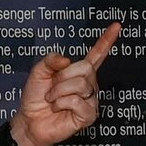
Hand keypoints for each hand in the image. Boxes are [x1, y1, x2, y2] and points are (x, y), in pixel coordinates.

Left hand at [14, 22, 119, 145]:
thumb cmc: (35, 97)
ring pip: (80, 85)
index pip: (97, 55)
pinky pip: (77, 101)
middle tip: (51, 89)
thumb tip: (67, 59)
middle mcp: (89, 84)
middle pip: (86, 68)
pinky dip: (61, 103)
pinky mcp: (89, 115)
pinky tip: (58, 109)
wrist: (29, 121)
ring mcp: (91, 100)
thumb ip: (50, 60)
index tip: (117, 25)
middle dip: (63, 77)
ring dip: (58, 92)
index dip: (106, 40)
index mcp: (79, 72)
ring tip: (52, 100)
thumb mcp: (38, 72)